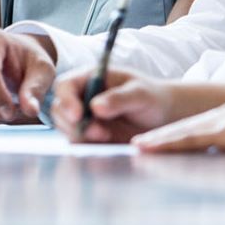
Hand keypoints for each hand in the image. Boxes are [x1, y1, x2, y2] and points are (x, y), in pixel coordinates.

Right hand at [49, 67, 173, 143]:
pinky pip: (79, 143)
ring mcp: (85, 118)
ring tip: (106, 137)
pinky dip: (86, 146)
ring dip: (80, 136)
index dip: (66, 100)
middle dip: (72, 123)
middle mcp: (82, 97)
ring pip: (66, 128)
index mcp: (89, 78)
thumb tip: (94, 106)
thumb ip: (119, 98)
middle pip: (60, 109)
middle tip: (98, 133)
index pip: (65, 86)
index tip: (78, 115)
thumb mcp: (140, 94)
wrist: (165, 118)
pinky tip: (105, 145)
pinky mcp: (91, 136)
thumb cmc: (153, 97)